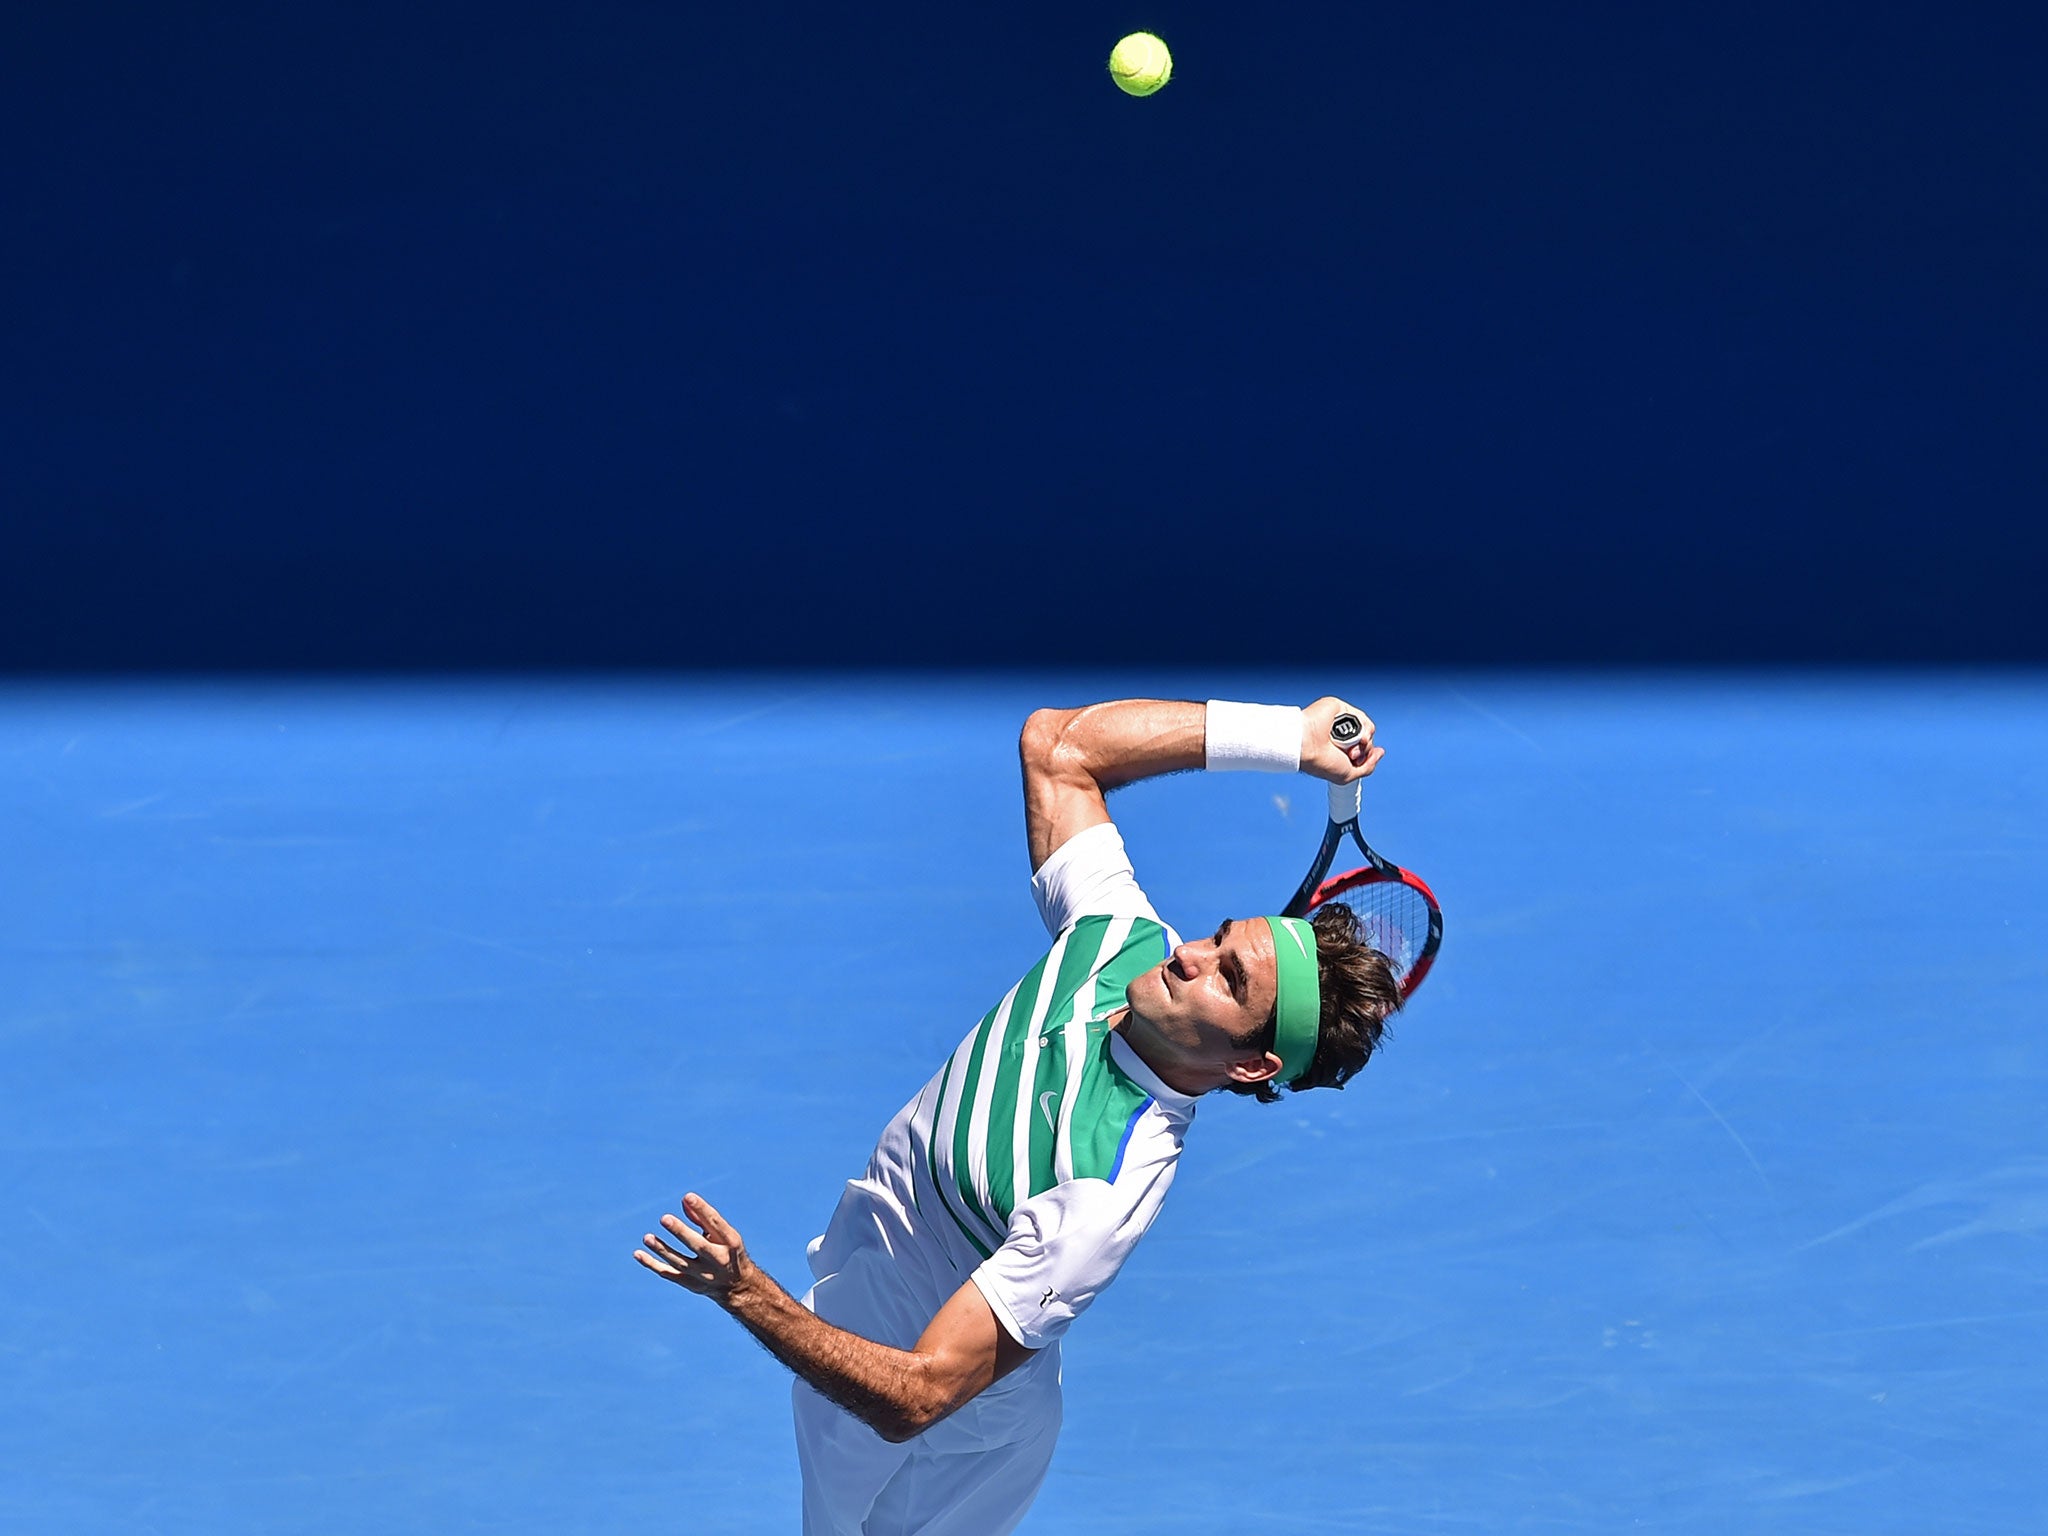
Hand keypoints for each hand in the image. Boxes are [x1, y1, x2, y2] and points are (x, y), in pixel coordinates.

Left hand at [635, 1193, 752, 1304]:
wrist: (737, 1286)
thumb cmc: (727, 1250)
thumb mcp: (723, 1234)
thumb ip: (704, 1218)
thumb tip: (685, 1201)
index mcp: (731, 1242)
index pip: (716, 1224)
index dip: (703, 1210)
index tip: (688, 1196)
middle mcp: (719, 1260)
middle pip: (698, 1246)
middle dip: (681, 1232)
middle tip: (664, 1219)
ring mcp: (704, 1275)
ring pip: (680, 1262)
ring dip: (663, 1250)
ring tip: (647, 1238)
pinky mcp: (690, 1283)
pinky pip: (668, 1274)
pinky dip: (652, 1264)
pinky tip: (638, 1253)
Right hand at [1299, 696, 1383, 783]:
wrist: (1308, 746)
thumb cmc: (1322, 762)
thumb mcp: (1348, 775)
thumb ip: (1367, 767)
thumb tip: (1380, 753)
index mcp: (1341, 750)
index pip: (1363, 750)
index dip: (1366, 755)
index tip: (1358, 759)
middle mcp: (1341, 736)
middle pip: (1367, 740)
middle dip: (1364, 750)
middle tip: (1350, 755)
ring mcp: (1341, 722)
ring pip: (1367, 729)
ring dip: (1362, 740)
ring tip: (1348, 746)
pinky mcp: (1340, 709)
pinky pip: (1361, 717)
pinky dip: (1359, 727)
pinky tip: (1346, 732)